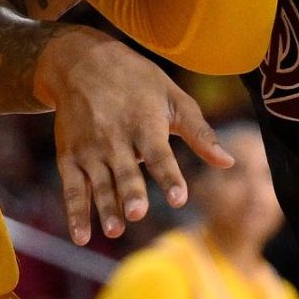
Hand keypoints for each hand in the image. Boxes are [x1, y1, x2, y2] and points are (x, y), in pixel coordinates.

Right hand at [36, 27, 232, 245]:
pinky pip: (72, 187)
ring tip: (114, 231)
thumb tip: (229, 162)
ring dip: (105, 207)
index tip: (180, 199)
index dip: (169, 176)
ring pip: (99, 183)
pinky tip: (81, 236)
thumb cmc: (135, 80)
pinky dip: (74, 211)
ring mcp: (89, 148)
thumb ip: (199, 131)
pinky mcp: (69, 156)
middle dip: (131, 192)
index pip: (159, 154)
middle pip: (125, 170)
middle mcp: (114, 137)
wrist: (78, 62)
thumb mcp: (171, 96)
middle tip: (137, 213)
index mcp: (144, 122)